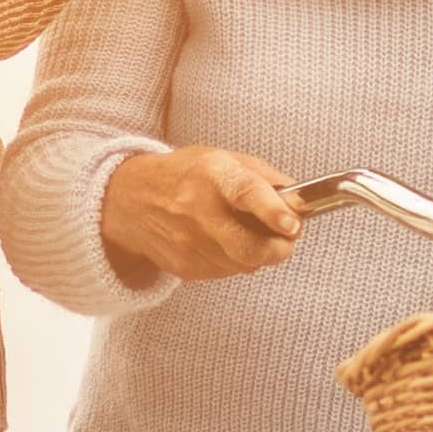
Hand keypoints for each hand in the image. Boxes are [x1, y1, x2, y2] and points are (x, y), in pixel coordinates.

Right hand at [100, 144, 307, 284]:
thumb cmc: (187, 175)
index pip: (246, 193)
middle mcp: (197, 209)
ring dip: (257, 254)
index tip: (292, 225)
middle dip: (278, 248)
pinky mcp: (184, 266)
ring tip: (247, 232)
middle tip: (287, 238)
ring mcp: (188, 242)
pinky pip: (227, 272)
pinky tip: (224, 242)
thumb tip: (300, 202)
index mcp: (213, 174)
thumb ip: (266, 178)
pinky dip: (236, 261)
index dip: (273, 212)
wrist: (132, 200)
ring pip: (244, 264)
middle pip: (249, 246)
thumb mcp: (226, 159)